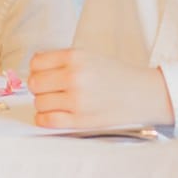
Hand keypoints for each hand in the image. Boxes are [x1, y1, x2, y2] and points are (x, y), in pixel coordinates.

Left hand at [28, 48, 174, 128]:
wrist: (142, 94)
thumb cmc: (117, 76)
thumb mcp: (90, 56)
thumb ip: (63, 60)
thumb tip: (35, 66)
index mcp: (76, 57)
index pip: (36, 63)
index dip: (37, 70)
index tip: (42, 74)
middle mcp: (74, 76)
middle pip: (35, 83)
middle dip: (39, 87)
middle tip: (49, 89)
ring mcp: (76, 100)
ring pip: (39, 102)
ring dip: (44, 103)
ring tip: (57, 102)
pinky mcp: (79, 120)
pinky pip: (47, 120)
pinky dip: (44, 118)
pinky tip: (54, 114)